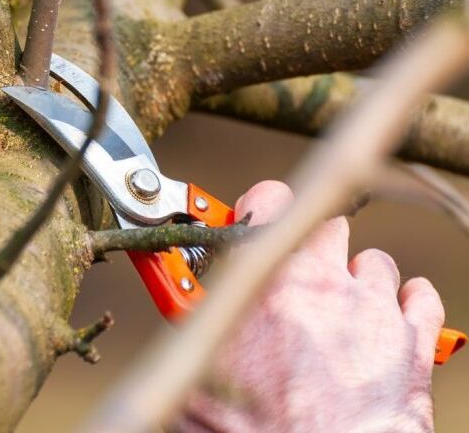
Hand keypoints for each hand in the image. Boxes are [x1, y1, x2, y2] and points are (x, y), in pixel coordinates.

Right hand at [180, 181, 444, 432]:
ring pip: (374, 262)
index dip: (262, 206)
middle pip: (326, 225)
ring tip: (340, 312)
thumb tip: (189, 301)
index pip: (269, 200)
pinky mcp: (413, 345)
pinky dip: (408, 303)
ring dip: (357, 280)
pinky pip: (421, 296)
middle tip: (297, 277)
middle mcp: (322, 282)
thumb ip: (200, 315)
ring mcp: (372, 310)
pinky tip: (388, 321)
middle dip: (312, 245)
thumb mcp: (201, 363)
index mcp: (264, 280)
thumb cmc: (249, 427)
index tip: (256, 218)